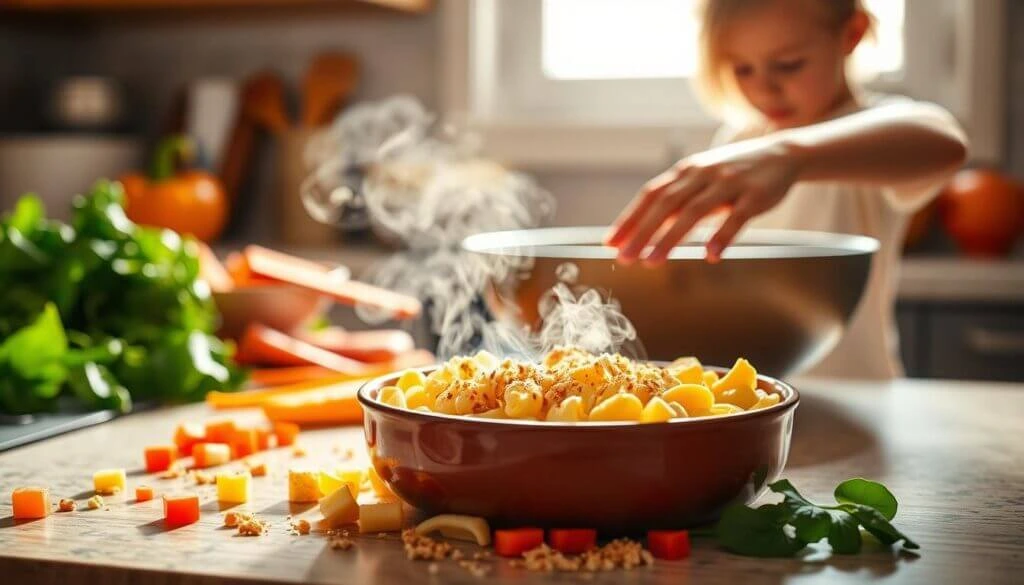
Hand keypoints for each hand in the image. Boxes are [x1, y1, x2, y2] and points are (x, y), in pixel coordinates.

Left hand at [605, 141, 803, 264]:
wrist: (782, 154)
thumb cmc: (732, 175)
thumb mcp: (701, 183)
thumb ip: (676, 204)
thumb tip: (643, 232)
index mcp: (685, 172)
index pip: (650, 195)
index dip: (629, 219)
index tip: (610, 243)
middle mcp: (702, 175)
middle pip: (665, 204)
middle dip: (641, 232)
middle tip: (625, 258)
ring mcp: (728, 183)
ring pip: (694, 211)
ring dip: (670, 237)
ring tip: (653, 261)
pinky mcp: (755, 195)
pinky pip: (736, 218)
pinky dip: (721, 237)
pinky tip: (710, 257)